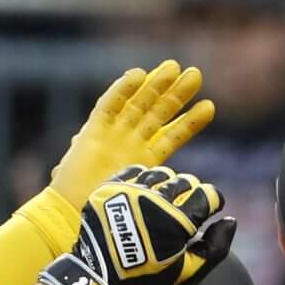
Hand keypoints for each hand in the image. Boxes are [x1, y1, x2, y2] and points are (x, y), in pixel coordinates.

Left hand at [37, 166, 232, 284]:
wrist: (98, 278)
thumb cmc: (147, 279)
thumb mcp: (189, 272)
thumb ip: (216, 247)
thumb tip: (230, 221)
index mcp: (178, 221)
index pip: (208, 194)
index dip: (213, 201)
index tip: (210, 210)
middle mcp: (155, 199)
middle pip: (186, 181)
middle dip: (192, 194)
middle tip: (186, 210)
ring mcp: (129, 191)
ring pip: (161, 173)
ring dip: (168, 185)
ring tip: (164, 201)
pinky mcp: (110, 189)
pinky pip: (134, 171)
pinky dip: (144, 180)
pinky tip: (144, 193)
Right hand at [45, 62, 213, 214]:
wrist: (74, 216)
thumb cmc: (108, 214)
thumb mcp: (142, 198)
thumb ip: (162, 188)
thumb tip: (191, 189)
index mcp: (146, 159)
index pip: (173, 135)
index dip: (190, 122)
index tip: (210, 106)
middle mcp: (131, 142)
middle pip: (158, 113)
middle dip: (176, 94)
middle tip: (195, 74)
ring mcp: (113, 135)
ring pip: (139, 104)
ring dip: (156, 85)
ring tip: (176, 67)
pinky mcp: (93, 131)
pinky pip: (109, 106)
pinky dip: (121, 90)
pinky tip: (138, 74)